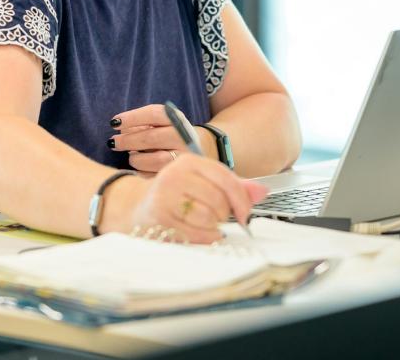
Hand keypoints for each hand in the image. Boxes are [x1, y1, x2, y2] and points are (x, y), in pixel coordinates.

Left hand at [109, 103, 213, 172]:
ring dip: (136, 158)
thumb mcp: (159, 123)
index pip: (154, 114)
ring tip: (131, 156)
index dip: (132, 117)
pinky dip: (143, 172)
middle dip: (128, 140)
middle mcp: (184, 137)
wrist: (200, 147)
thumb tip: (120, 130)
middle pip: (152, 138)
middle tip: (113, 142)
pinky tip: (140, 167)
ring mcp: (184, 157)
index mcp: (177, 119)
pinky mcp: (181, 174)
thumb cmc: (169, 133)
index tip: (114, 122)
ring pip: (155, 160)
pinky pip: (156, 176)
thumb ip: (141, 124)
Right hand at [112, 153, 268, 243]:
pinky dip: (203, 237)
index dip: (242, 200)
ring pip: (208, 217)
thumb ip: (234, 187)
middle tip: (216, 217)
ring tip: (203, 223)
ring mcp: (165, 195)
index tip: (246, 214)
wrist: (137, 207)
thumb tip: (262, 192)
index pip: (226, 179)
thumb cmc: (176, 195)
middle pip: (219, 200)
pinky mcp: (159, 217)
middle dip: (224, 215)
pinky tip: (196, 232)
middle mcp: (175, 174)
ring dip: (212, 227)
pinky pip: (196, 233)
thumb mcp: (203, 183)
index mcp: (189, 161)